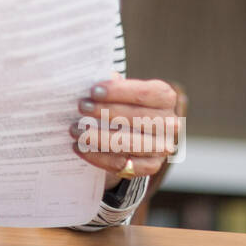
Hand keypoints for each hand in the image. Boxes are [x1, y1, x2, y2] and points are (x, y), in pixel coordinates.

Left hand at [69, 73, 184, 189]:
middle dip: (105, 112)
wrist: (132, 135)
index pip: (145, 93)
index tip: (93, 91)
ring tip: (75, 130)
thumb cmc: (123, 105)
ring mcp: (163, 147)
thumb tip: (90, 79)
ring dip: (98, 137)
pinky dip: (97, 156)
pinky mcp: (151, 166)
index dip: (119, 92)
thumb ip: (111, 85)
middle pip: (137, 117)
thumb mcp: (120, 92)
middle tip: (81, 107)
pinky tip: (79, 148)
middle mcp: (170, 123)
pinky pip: (122, 164)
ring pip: (129, 143)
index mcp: (165, 97)